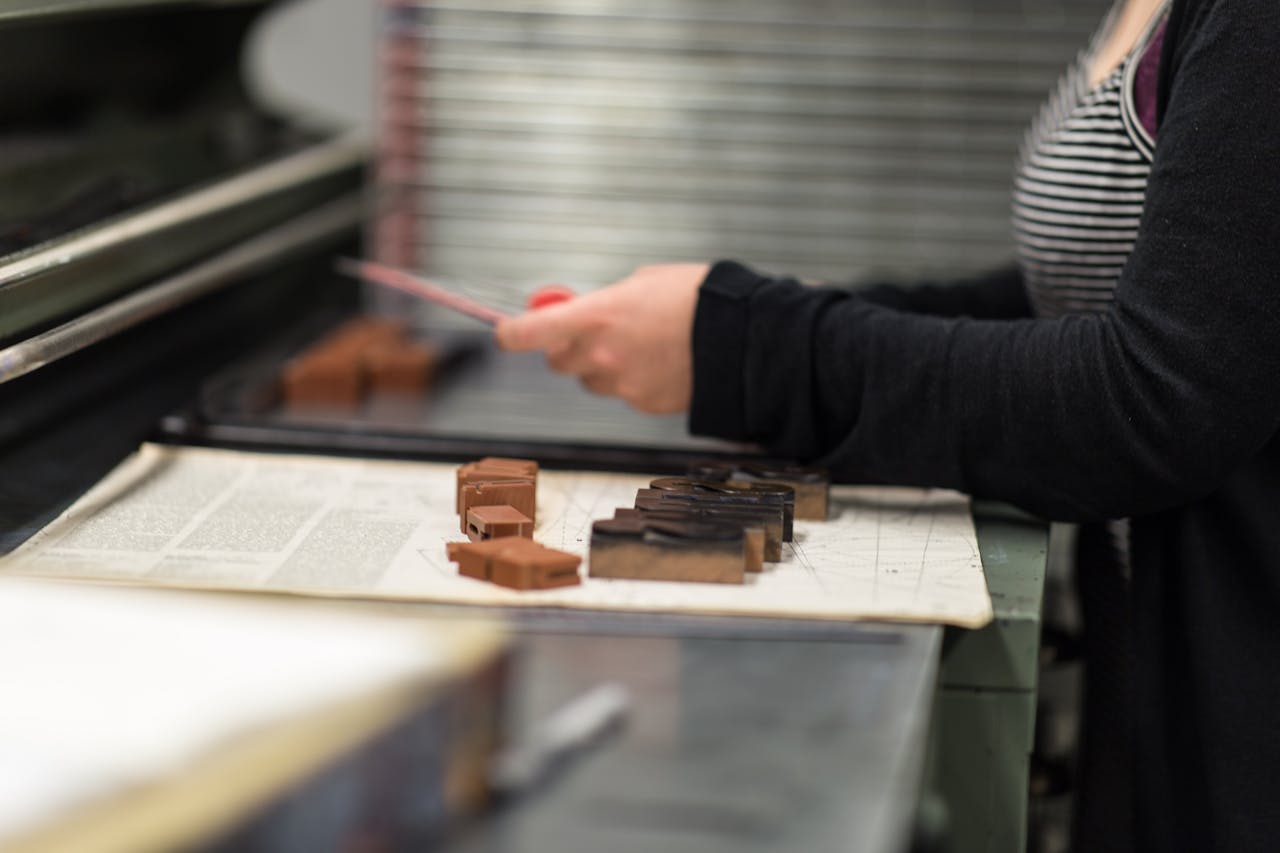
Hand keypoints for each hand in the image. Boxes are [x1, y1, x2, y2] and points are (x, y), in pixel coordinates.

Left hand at [494, 263, 708, 413]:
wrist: (742, 336)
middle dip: (569, 348)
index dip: (511, 333)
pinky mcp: (644, 404)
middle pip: (558, 362)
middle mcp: (601, 356)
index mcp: (595, 316)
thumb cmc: (695, 297)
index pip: (528, 333)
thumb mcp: (640, 282)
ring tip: (644, 344)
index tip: (506, 332)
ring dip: (604, 366)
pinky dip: (636, 380)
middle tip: (591, 333)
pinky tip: (664, 361)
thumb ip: (600, 299)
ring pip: (594, 380)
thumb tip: (573, 308)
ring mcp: (622, 385)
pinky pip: (626, 393)